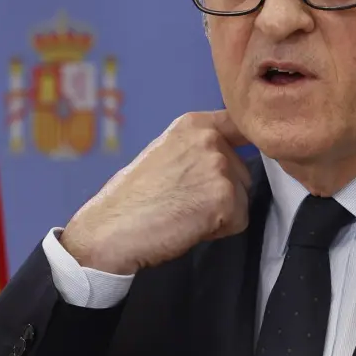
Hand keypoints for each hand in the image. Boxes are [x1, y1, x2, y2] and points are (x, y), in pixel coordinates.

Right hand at [60, 110, 251, 274]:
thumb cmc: (132, 199)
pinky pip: (239, 220)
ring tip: (184, 212)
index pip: (239, 127)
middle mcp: (209, 139)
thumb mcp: (166, 153)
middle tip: (184, 200)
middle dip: (222, 191)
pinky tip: (188, 225)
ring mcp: (219, 167)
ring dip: (221, 212)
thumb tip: (229, 156)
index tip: (229, 164)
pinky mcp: (225, 197)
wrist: (112, 228)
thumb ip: (198, 149)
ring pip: (242, 197)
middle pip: (243, 171)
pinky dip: (218, 230)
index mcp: (193, 124)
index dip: (240, 149)